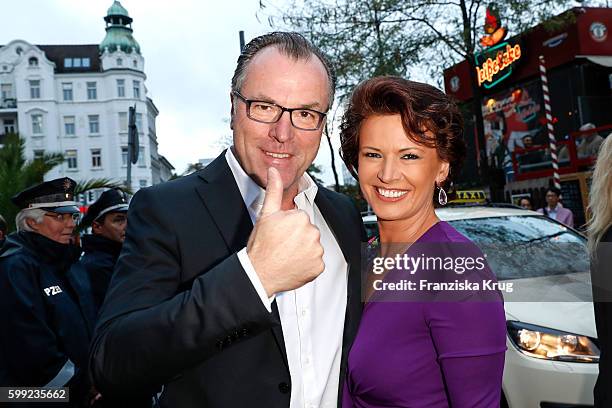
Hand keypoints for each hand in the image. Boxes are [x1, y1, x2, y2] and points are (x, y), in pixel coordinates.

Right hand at [247, 167, 324, 295]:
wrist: (259, 273)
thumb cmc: (261, 245)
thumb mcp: (266, 214)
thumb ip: (273, 190)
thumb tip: (274, 171)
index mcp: (301, 217)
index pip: (300, 219)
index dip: (289, 226)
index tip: (279, 233)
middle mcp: (312, 233)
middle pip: (308, 232)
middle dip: (298, 237)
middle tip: (282, 245)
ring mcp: (316, 251)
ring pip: (313, 246)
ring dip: (303, 250)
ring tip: (287, 254)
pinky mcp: (318, 266)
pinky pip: (316, 262)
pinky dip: (308, 264)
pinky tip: (294, 264)